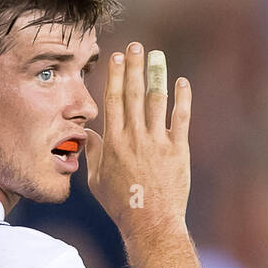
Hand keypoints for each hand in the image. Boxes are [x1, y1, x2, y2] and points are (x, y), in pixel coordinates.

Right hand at [84, 43, 191, 235]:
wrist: (150, 223)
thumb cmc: (121, 204)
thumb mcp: (96, 180)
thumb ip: (92, 153)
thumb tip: (85, 134)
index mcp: (113, 142)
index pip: (113, 100)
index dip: (115, 75)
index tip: (118, 56)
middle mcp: (134, 137)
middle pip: (133, 93)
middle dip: (134, 66)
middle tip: (137, 45)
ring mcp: (157, 142)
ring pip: (156, 100)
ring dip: (156, 74)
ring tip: (157, 55)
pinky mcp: (178, 150)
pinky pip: (181, 118)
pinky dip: (182, 98)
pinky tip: (182, 82)